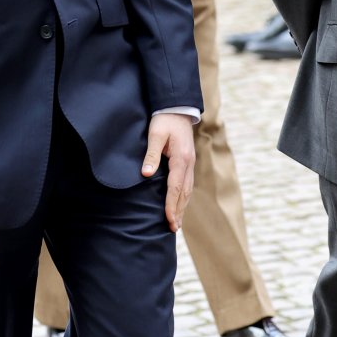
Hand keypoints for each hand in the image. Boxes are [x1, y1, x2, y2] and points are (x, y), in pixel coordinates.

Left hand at [143, 114, 195, 231]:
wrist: (178, 108)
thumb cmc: (165, 120)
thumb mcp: (155, 134)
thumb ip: (151, 154)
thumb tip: (146, 174)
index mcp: (181, 159)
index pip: (175, 187)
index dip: (171, 205)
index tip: (169, 219)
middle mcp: (189, 164)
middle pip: (184, 193)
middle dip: (179, 211)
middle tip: (174, 228)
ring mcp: (190, 163)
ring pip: (187, 190)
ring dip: (182, 206)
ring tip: (177, 222)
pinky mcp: (188, 162)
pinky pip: (187, 184)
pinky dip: (184, 197)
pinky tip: (180, 204)